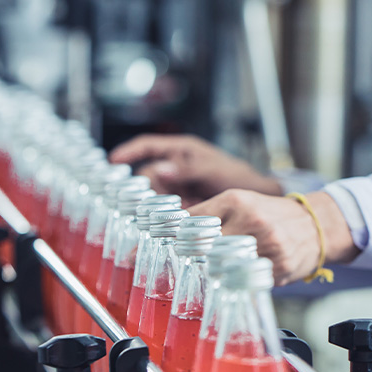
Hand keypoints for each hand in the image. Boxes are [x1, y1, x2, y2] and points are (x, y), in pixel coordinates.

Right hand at [109, 134, 281, 205]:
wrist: (257, 197)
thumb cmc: (237, 175)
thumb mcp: (212, 169)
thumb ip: (187, 169)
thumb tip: (160, 169)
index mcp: (181, 150)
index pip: (148, 146)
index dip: (130, 152)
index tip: (114, 161)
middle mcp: (176, 167)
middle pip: (148, 175)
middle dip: (142, 189)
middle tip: (139, 204)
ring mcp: (178, 186)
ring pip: (154, 194)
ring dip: (151, 207)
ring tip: (152, 217)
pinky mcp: (183, 204)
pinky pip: (164, 210)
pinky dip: (162, 218)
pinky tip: (163, 225)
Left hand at [189, 189, 359, 284]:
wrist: (315, 224)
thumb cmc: (271, 214)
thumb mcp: (240, 202)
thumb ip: (209, 214)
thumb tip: (172, 232)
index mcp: (235, 200)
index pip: (192, 222)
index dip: (176, 238)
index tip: (166, 246)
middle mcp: (250, 219)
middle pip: (204, 247)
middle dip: (193, 257)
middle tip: (189, 262)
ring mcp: (266, 243)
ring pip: (223, 267)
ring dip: (215, 272)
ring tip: (216, 270)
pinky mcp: (279, 266)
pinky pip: (246, 280)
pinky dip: (238, 281)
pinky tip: (239, 276)